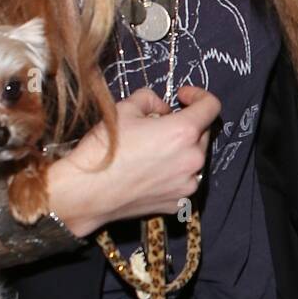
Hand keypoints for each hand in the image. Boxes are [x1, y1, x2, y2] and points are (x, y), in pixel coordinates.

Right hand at [56, 83, 220, 226]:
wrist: (85, 192)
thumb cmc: (103, 149)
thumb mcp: (124, 108)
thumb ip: (151, 99)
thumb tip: (163, 109)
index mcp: (183, 132)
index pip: (211, 106)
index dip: (198, 95)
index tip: (181, 96)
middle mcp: (193, 160)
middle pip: (203, 133)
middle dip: (187, 124)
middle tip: (159, 124)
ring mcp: (187, 185)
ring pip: (195, 158)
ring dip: (182, 149)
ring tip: (153, 150)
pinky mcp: (178, 204)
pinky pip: (184, 180)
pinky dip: (174, 172)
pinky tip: (151, 171)